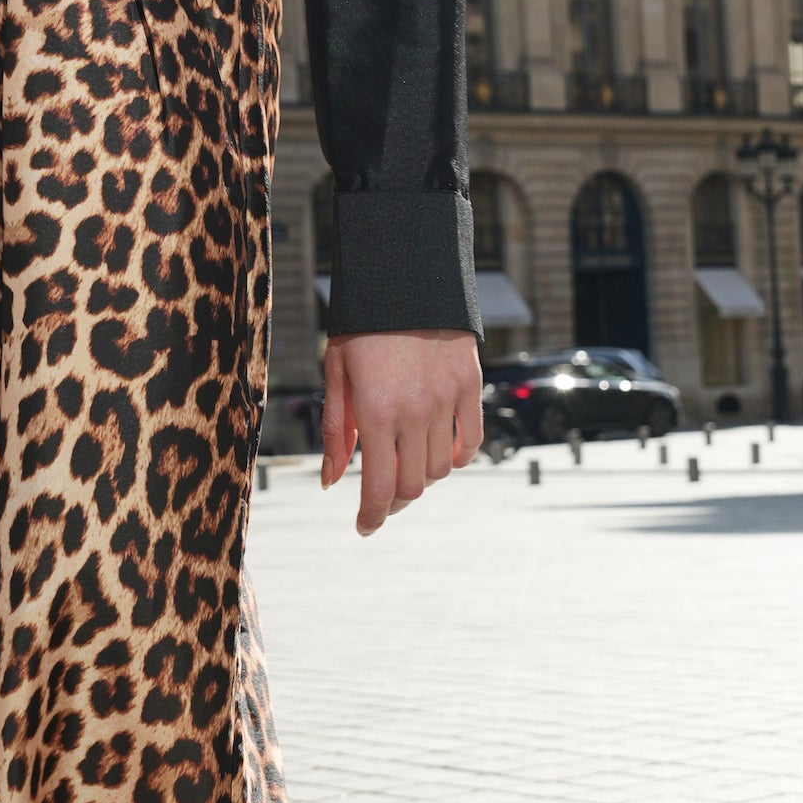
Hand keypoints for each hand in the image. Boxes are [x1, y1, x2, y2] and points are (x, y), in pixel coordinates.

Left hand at [321, 332, 481, 535]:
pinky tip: (442, 456)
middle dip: (395, 502)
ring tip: (406, 467)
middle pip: (413, 485)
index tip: (365, 526)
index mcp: (375, 411)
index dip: (372, 516)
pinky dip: (458, 457)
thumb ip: (336, 432)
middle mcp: (414, 411)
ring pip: (441, 468)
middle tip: (383, 501)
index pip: (380, 487)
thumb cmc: (361, 326)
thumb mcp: (336, 374)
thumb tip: (332, 483)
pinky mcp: (469, 385)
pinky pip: (470, 439)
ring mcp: (446, 400)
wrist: (405, 276)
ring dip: (423, 478)